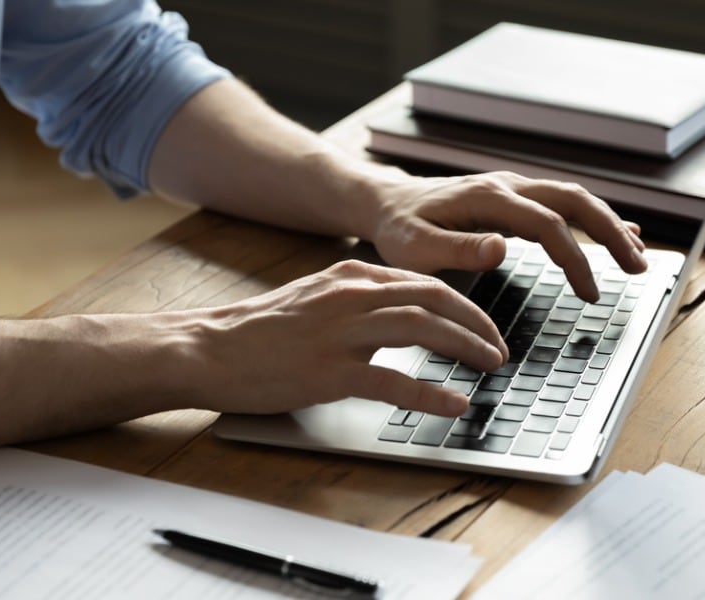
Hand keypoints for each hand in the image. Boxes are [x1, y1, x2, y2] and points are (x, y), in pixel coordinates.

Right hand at [170, 260, 508, 415]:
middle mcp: (351, 297)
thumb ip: (356, 301)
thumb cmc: (257, 331)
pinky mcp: (328, 371)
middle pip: (435, 299)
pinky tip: (454, 404)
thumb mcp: (313, 298)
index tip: (483, 324)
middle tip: (498, 348)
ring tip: (490, 366)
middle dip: (477, 323)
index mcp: (350, 277)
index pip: (424, 282)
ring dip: (466, 347)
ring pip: (423, 329)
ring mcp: (341, 333)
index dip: (464, 303)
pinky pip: (393, 381)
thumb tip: (400, 315)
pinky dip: (430, 393)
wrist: (206, 348)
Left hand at [365, 171, 647, 301]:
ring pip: (574, 198)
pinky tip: (620, 233)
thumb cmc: (398, 230)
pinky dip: (593, 218)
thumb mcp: (415, 248)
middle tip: (638, 268)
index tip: (590, 293)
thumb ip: (457, 249)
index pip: (547, 224)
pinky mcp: (514, 197)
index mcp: (487, 198)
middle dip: (611, 233)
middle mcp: (507, 185)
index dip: (574, 258)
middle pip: (574, 200)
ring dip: (609, 225)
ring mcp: (513, 188)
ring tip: (637, 257)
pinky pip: (563, 204)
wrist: (386, 203)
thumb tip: (501, 248)